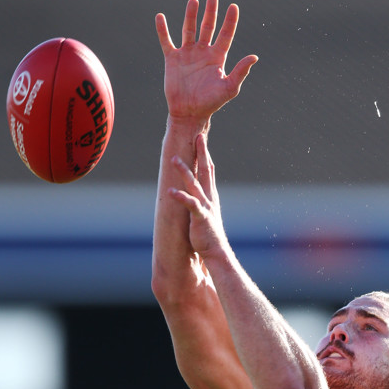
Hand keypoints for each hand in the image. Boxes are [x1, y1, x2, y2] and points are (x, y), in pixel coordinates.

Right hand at [155, 0, 257, 124]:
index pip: (225, 35)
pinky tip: (160, 17)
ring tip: (194, 1)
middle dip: (211, 12)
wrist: (190, 113)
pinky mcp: (172, 59)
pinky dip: (163, 30)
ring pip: (189, 29)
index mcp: (218, 58)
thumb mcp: (229, 88)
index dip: (230, 21)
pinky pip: (167, 41)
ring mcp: (187, 54)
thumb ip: (240, 71)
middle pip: (208, 27)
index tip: (233, 6)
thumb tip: (254, 57)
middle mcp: (203, 53)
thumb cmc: (211, 103)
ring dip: (191, 15)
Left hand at [168, 135, 226, 256]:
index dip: (205, 154)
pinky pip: (189, 204)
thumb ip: (201, 203)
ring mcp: (205, 206)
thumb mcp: (206, 215)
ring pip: (194, 184)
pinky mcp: (200, 217)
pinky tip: (171, 191)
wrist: (217, 252)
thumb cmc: (209, 235)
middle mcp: (209, 198)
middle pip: (205, 171)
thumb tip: (195, 196)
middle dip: (202, 153)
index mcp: (211, 196)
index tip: (202, 139)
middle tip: (199, 136)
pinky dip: (180, 197)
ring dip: (184, 171)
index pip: (208, 171)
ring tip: (173, 159)